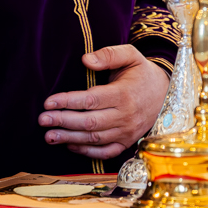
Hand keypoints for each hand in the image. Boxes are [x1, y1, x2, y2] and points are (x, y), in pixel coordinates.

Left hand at [40, 44, 170, 158]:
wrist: (165, 93)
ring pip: (94, 139)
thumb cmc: (142, 73)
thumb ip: (109, 55)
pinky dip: (86, 152)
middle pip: (89, 122)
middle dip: (63, 121)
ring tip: (49, 136)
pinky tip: (69, 145)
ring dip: (69, 138)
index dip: (68, 101)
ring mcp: (127, 132)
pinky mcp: (127, 142)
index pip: (91, 100)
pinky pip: (105, 152)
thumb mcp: (131, 55)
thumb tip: (85, 60)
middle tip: (42, 120)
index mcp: (124, 94)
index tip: (48, 102)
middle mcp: (125, 116)